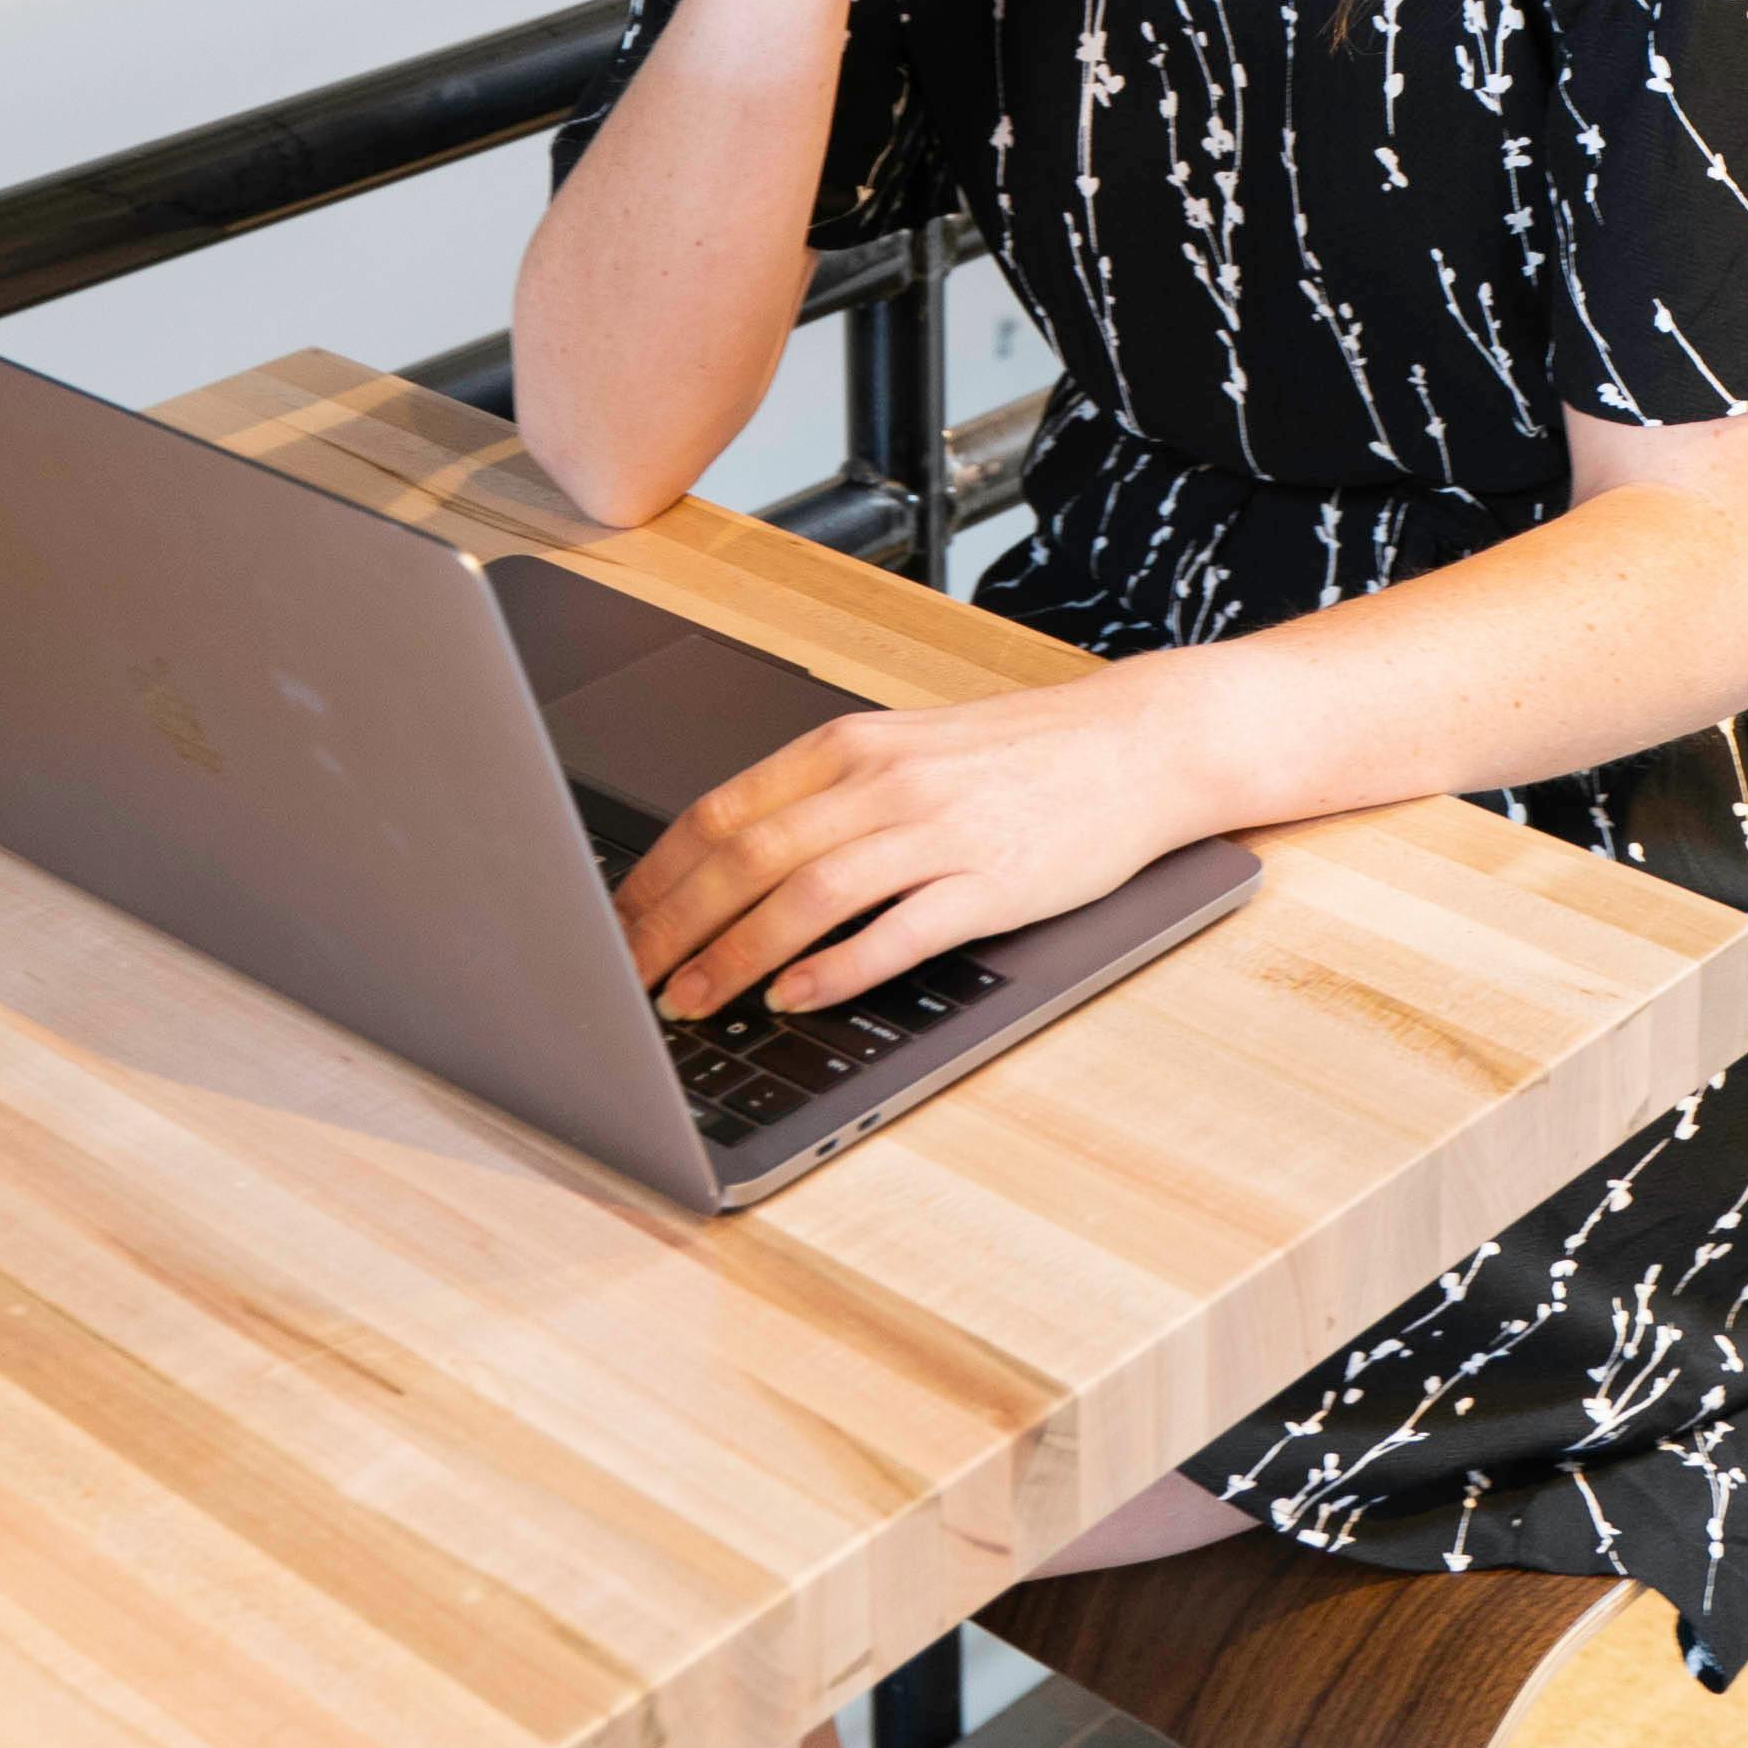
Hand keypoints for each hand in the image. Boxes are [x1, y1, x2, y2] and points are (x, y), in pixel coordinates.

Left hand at [614, 664, 1201, 1020]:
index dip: (657, 876)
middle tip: (624, 979)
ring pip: (807, 895)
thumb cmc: (1014, 758)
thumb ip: (820, 798)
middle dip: (673, 926)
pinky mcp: (991, 883)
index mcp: (849, 746)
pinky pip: (897, 931)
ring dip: (735, 956)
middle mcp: (882, 781)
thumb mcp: (902, 752)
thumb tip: (723, 862)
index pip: (722, 811)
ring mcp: (937, 831)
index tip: (613, 924)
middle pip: (747, 857)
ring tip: (691, 1001)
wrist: (1134, 745)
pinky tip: (792, 998)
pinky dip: (835, 969)